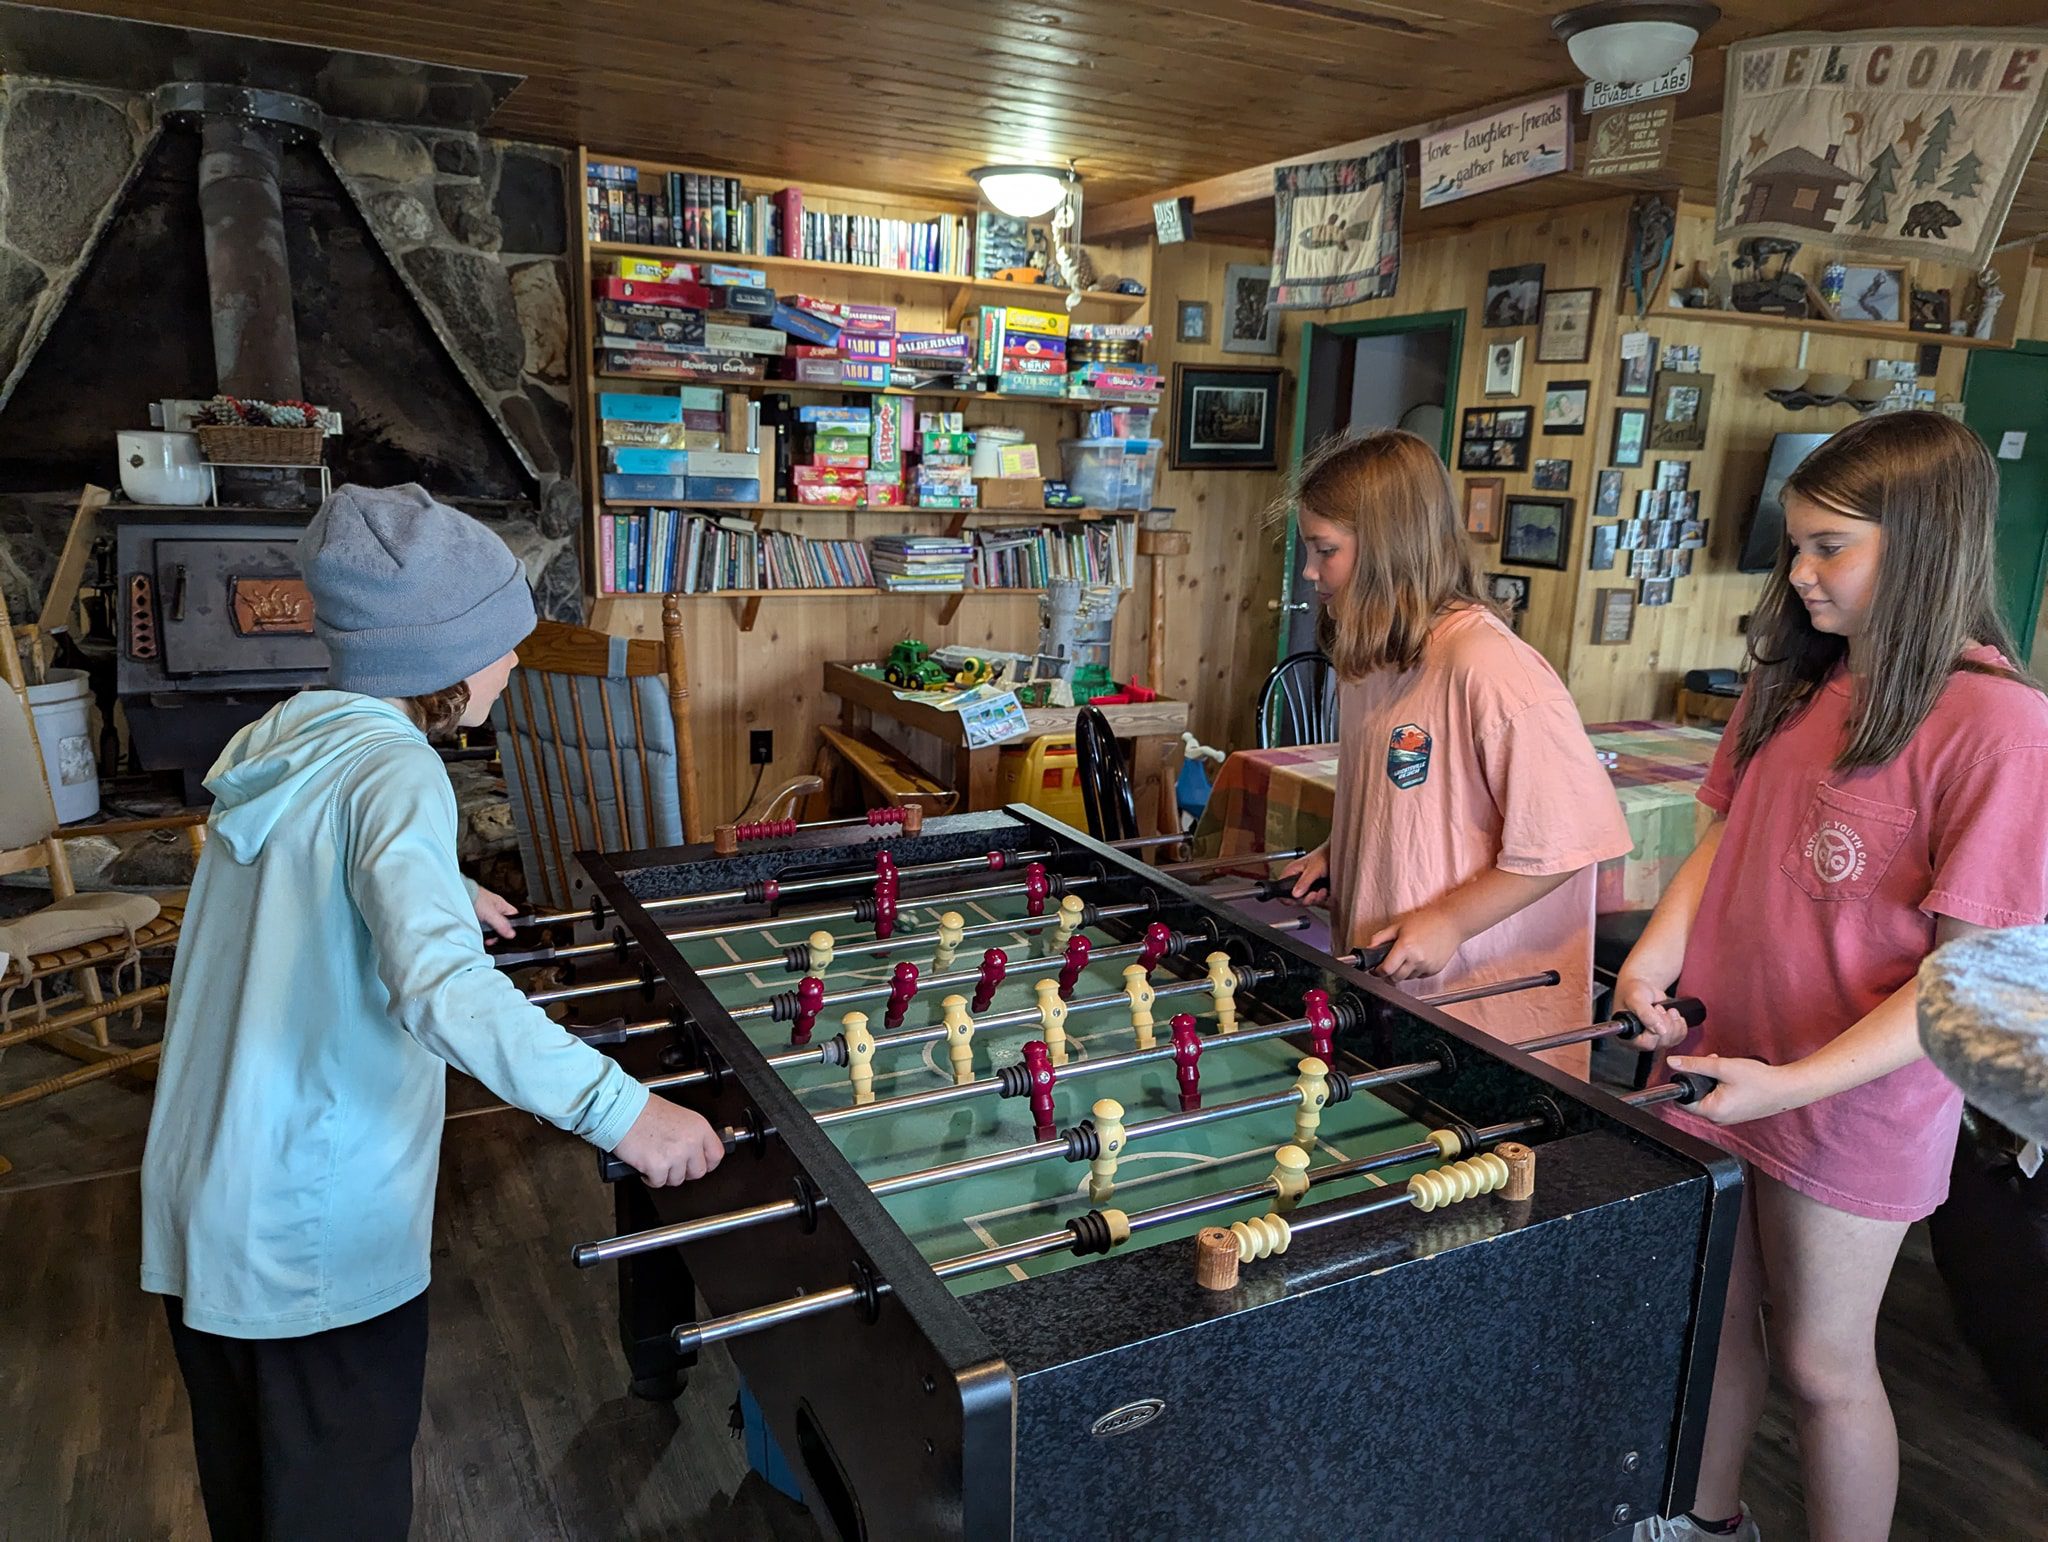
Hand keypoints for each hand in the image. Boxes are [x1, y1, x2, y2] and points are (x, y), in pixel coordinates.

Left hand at [473, 886, 518, 939]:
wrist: (459, 896)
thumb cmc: (475, 898)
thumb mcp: (490, 913)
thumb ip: (501, 924)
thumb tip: (511, 934)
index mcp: (502, 906)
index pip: (514, 917)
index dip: (514, 926)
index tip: (509, 935)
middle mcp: (495, 909)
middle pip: (503, 924)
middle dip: (499, 933)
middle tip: (494, 939)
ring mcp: (486, 914)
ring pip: (493, 927)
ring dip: (490, 934)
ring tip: (486, 939)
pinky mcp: (478, 918)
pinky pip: (484, 928)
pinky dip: (483, 932)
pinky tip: (481, 935)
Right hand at [611, 1098, 726, 1185]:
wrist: (622, 1111)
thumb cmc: (645, 1110)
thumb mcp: (680, 1116)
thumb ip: (691, 1135)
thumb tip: (696, 1152)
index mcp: (699, 1127)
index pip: (716, 1154)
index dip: (707, 1163)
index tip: (699, 1164)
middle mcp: (690, 1142)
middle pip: (698, 1172)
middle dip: (684, 1171)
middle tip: (672, 1163)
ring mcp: (675, 1155)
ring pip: (678, 1179)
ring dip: (666, 1174)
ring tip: (656, 1159)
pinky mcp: (657, 1166)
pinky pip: (659, 1182)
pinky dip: (650, 1177)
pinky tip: (646, 1165)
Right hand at [1278, 845, 1329, 903]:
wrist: (1337, 855)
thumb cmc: (1324, 855)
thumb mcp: (1313, 869)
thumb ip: (1304, 882)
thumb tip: (1295, 894)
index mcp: (1291, 872)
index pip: (1281, 890)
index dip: (1287, 898)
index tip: (1297, 899)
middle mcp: (1296, 880)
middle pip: (1294, 899)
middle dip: (1306, 899)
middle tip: (1314, 894)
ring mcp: (1305, 885)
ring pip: (1305, 900)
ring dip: (1315, 898)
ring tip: (1322, 890)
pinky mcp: (1313, 889)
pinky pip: (1314, 899)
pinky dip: (1320, 898)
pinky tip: (1324, 890)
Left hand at [1369, 905, 1463, 981]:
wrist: (1451, 922)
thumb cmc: (1426, 921)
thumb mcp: (1399, 925)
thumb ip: (1381, 938)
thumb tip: (1369, 948)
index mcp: (1405, 947)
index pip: (1386, 969)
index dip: (1378, 971)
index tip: (1376, 969)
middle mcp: (1417, 959)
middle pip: (1396, 978)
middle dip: (1389, 973)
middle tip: (1389, 964)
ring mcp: (1427, 966)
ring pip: (1407, 978)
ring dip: (1403, 972)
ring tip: (1406, 957)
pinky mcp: (1435, 970)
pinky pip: (1419, 976)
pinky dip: (1415, 970)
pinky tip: (1418, 958)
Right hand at [1615, 973, 1692, 1050]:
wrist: (1641, 986)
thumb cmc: (1632, 991)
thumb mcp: (1636, 999)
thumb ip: (1646, 1014)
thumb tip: (1659, 1030)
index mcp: (1626, 1035)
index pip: (1645, 1043)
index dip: (1655, 1031)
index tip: (1656, 1013)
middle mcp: (1639, 1041)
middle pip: (1660, 1043)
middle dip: (1665, 1023)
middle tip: (1658, 1008)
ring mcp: (1652, 1039)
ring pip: (1671, 1041)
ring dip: (1673, 1022)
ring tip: (1663, 1010)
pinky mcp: (1664, 1036)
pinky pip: (1679, 1037)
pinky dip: (1680, 1025)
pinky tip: (1672, 1015)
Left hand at [1667, 1055, 1806, 1124]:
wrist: (1787, 1088)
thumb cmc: (1759, 1079)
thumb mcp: (1722, 1066)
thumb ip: (1695, 1065)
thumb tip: (1672, 1063)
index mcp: (1712, 1112)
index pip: (1683, 1100)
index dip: (1685, 1082)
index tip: (1693, 1068)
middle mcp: (1718, 1119)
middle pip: (1695, 1097)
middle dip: (1700, 1078)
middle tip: (1713, 1062)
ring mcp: (1728, 1118)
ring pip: (1708, 1096)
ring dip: (1711, 1080)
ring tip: (1725, 1067)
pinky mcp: (1736, 1113)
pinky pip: (1720, 1099)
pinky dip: (1721, 1086)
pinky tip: (1732, 1076)